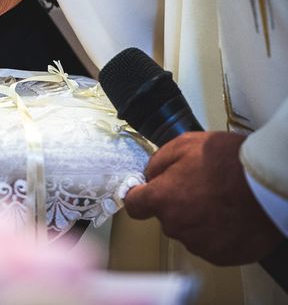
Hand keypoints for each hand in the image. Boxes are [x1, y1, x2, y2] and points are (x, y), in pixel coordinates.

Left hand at [124, 131, 282, 265]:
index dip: (139, 196)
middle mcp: (175, 226)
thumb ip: (158, 162)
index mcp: (161, 199)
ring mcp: (199, 244)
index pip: (134, 205)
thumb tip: (150, 175)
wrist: (267, 184)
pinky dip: (218, 234)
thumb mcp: (184, 145)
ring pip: (188, 231)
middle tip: (200, 187)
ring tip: (220, 201)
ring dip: (197, 219)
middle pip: (165, 217)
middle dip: (176, 203)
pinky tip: (231, 217)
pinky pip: (211, 245)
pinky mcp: (222, 256)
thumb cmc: (228, 161)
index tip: (145, 192)